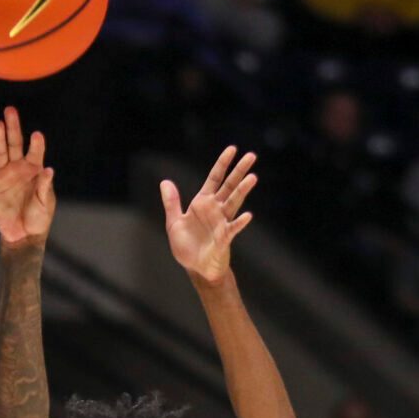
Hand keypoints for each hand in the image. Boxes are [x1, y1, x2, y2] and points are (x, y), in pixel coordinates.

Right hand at [0, 106, 54, 247]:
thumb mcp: (45, 202)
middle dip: (13, 127)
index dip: (36, 144)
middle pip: (14, 143)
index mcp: (34, 169)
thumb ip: (45, 186)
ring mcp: (3, 175)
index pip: (35, 151)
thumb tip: (49, 169)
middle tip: (10, 110)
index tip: (37, 135)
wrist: (22, 234)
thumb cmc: (38, 217)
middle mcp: (17, 168)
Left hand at [161, 145, 258, 286]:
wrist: (195, 268)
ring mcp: (221, 222)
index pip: (215, 179)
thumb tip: (165, 182)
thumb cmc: (187, 247)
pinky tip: (248, 215)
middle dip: (239, 171)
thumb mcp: (174, 223)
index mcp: (203, 203)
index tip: (233, 149)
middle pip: (229, 186)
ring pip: (234, 203)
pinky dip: (240, 222)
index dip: (223, 163)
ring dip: (242, 191)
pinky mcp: (224, 238)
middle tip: (251, 156)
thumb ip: (172, 203)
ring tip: (253, 178)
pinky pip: (233, 228)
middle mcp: (215, 209)